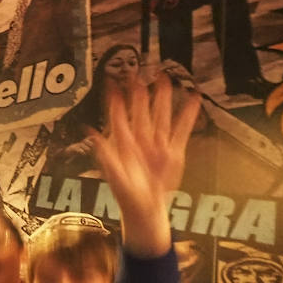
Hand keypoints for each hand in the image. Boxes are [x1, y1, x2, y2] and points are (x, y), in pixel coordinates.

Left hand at [91, 73, 199, 257]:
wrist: (145, 209)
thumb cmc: (126, 195)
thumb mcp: (113, 175)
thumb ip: (103, 153)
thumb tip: (90, 133)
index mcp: (124, 145)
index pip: (120, 119)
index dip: (117, 102)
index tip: (115, 84)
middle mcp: (141, 141)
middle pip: (142, 112)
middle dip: (141, 93)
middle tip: (141, 72)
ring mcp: (158, 145)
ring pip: (161, 116)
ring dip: (163, 98)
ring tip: (165, 78)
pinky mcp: (174, 152)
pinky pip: (182, 129)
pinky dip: (188, 115)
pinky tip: (193, 98)